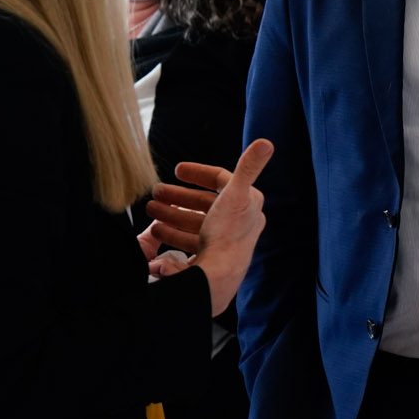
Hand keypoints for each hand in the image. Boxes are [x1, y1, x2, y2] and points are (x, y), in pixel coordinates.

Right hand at [141, 140, 272, 315]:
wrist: (219, 276)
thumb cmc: (228, 234)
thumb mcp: (236, 193)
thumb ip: (249, 167)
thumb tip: (266, 142)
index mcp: (247, 204)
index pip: (221, 181)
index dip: (199, 173)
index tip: (177, 170)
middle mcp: (238, 223)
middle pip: (205, 203)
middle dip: (178, 197)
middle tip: (156, 193)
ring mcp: (224, 241)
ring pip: (195, 222)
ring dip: (172, 214)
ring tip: (152, 210)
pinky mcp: (212, 258)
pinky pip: (190, 241)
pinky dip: (173, 233)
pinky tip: (157, 231)